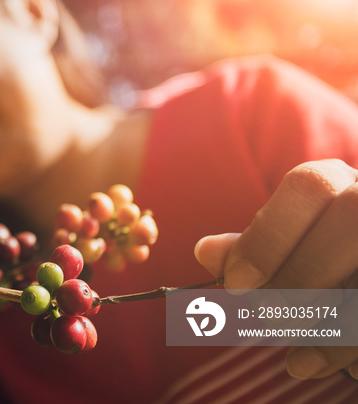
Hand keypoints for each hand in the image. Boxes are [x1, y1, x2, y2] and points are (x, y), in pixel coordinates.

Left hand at [194, 159, 357, 380]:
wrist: (356, 265)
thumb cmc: (326, 257)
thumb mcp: (292, 245)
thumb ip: (256, 246)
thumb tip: (206, 252)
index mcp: (343, 182)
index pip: (310, 185)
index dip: (270, 235)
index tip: (235, 284)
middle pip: (350, 219)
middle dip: (300, 276)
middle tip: (263, 319)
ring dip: (330, 322)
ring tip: (293, 358)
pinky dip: (349, 345)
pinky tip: (320, 365)